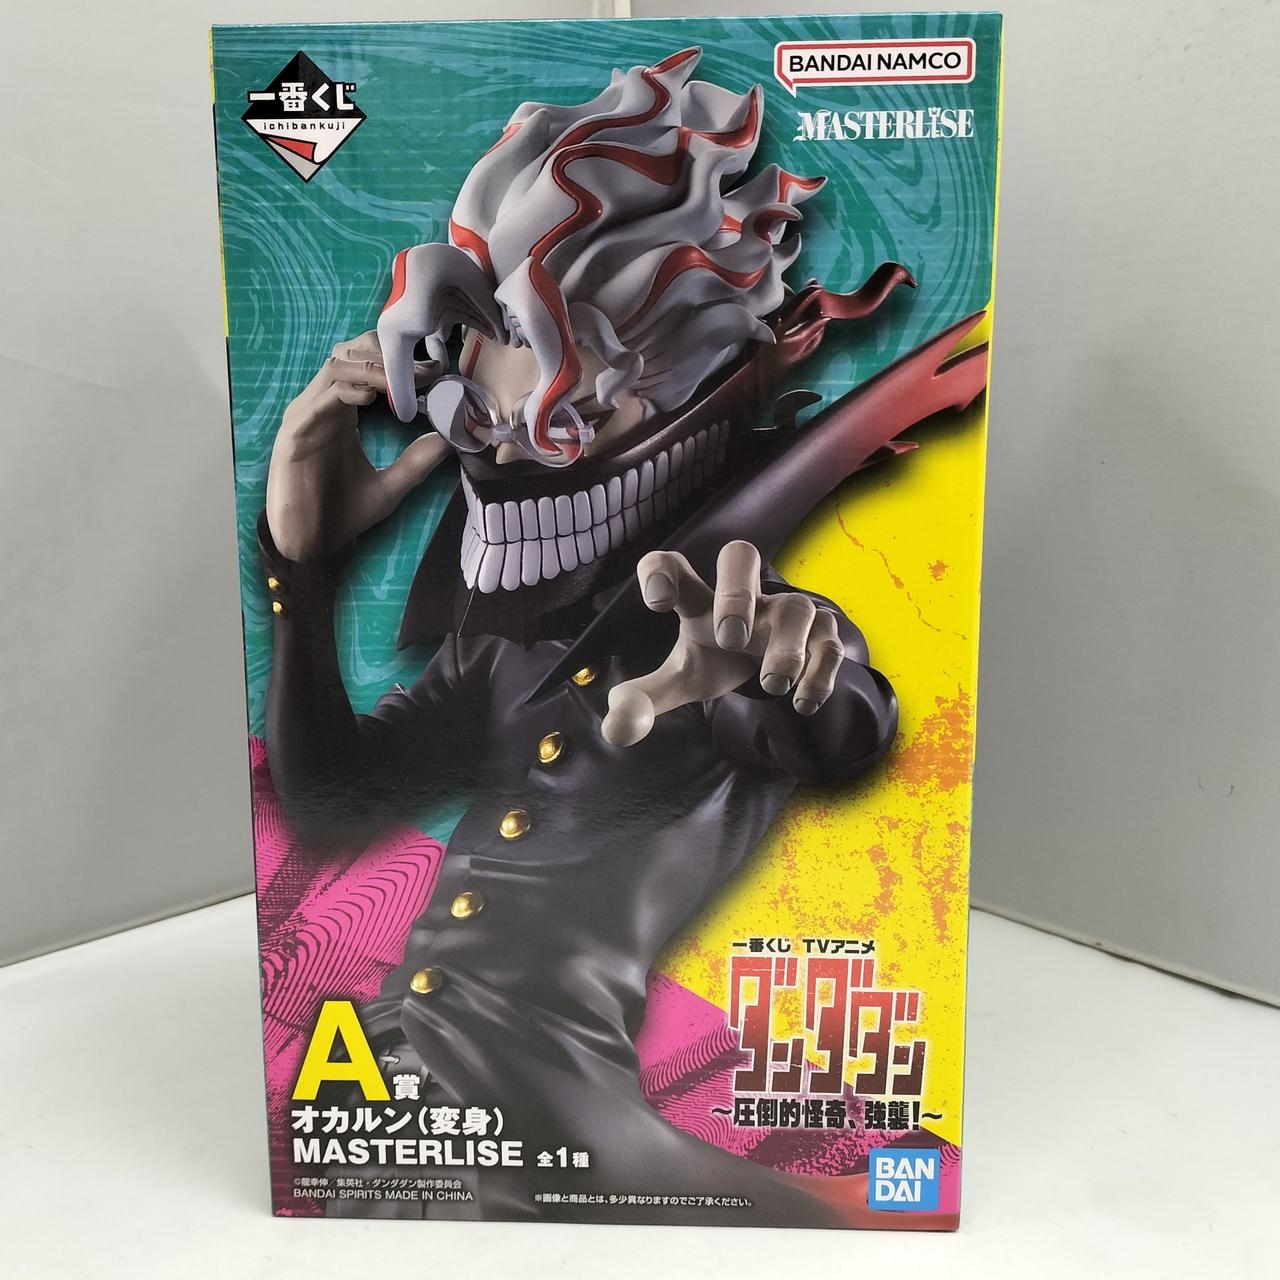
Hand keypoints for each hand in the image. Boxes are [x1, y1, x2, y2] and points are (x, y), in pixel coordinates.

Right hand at [265, 331, 446, 560]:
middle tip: (423, 369)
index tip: (435, 370)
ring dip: (371, 368)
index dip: (398, 360)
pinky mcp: (293, 435)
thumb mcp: (391, 486)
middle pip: (350, 354)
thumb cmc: (343, 512)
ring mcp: (306, 417)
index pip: (365, 364)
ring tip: (404, 379)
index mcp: (343, 412)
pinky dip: (344, 393)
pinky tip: (369, 397)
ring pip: (334, 369)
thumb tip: (448, 440)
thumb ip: (417, 462)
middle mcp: (323, 406)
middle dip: (387, 354)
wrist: (312, 543)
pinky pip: (317, 402)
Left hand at [601, 541, 845, 746]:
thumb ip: (646, 699)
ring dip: (785, 648)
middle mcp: (744, 596)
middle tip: (729, 639)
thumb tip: (614, 730)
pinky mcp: (821, 636)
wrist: (775, 659)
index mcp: (698, 600)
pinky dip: (819, 674)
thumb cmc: (717, 657)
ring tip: (772, 685)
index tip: (657, 602)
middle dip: (736, 594)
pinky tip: (801, 703)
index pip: (671, 565)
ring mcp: (786, 612)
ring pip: (797, 607)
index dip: (660, 572)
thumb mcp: (682, 678)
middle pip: (740, 556)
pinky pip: (829, 643)